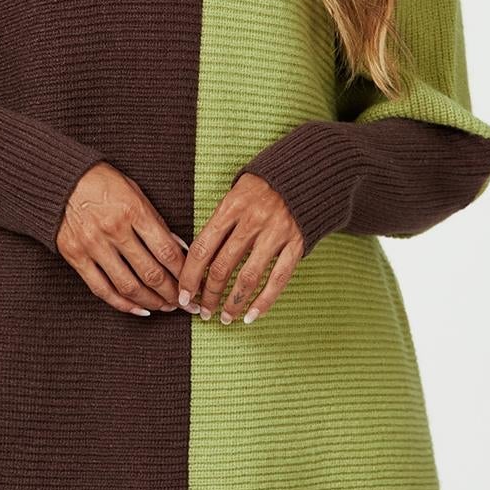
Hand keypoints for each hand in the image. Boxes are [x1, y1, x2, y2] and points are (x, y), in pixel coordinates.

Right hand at [56, 162, 187, 315]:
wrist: (60, 179)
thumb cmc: (102, 182)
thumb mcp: (135, 192)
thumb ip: (156, 222)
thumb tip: (179, 249)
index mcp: (133, 211)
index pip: (167, 251)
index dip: (184, 272)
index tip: (193, 283)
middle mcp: (114, 230)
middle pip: (151, 273)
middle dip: (172, 293)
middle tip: (184, 302)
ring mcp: (93, 245)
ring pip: (128, 286)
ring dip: (151, 302)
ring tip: (165, 307)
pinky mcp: (75, 256)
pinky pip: (101, 289)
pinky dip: (122, 304)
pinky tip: (138, 309)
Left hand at [177, 173, 304, 324]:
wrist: (306, 172)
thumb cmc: (263, 186)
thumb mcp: (235, 194)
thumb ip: (219, 223)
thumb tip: (198, 259)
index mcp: (231, 207)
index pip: (202, 248)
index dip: (190, 276)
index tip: (183, 295)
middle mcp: (252, 220)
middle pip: (223, 266)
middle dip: (209, 294)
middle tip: (202, 311)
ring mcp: (276, 232)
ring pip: (249, 276)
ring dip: (233, 302)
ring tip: (224, 317)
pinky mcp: (297, 243)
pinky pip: (278, 278)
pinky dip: (264, 301)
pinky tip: (251, 316)